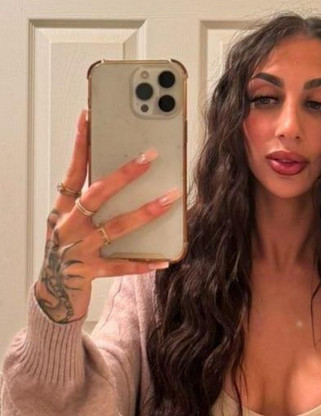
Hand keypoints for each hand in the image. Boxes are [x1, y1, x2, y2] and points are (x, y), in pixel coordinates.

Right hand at [35, 108, 179, 323]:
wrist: (51, 293)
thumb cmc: (66, 252)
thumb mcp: (70, 223)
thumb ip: (89, 204)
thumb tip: (120, 178)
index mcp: (62, 210)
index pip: (72, 171)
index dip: (80, 145)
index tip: (89, 117)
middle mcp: (69, 226)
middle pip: (98, 194)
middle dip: (124, 174)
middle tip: (149, 157)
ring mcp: (80, 250)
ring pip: (116, 227)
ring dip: (146, 212)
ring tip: (170, 200)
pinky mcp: (91, 272)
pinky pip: (122, 266)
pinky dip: (143, 263)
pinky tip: (164, 258)